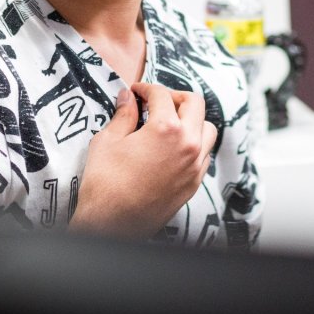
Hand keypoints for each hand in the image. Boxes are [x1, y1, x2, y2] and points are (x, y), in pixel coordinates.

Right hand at [69, 83, 217, 239]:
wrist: (111, 225)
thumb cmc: (106, 184)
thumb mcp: (108, 141)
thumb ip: (123, 115)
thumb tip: (128, 98)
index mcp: (167, 129)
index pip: (162, 95)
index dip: (147, 88)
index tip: (137, 92)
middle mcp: (188, 145)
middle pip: (195, 104)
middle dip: (175, 97)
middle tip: (155, 102)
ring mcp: (194, 166)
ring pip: (207, 129)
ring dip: (191, 120)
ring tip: (169, 123)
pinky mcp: (194, 184)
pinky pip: (204, 155)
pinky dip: (194, 144)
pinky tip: (174, 147)